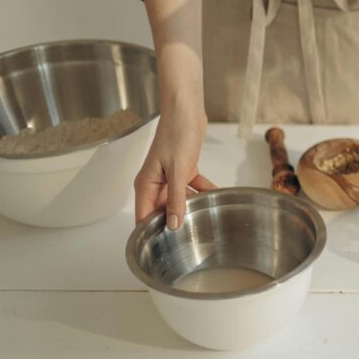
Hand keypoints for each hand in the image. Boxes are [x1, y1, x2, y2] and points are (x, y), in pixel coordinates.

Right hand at [136, 0, 216, 228]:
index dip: (151, 234)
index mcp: (146, 185)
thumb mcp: (179, 171)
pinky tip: (216, 197)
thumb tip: (173, 226)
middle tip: (191, 239)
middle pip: (161, 212)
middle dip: (174, 223)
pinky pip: (192, 187)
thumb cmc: (177, 134)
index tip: (163, 250)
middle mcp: (155, 183)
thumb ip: (177, 200)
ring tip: (206, 220)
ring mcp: (170, 176)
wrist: (187, 108)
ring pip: (179, 200)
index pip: (143, 218)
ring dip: (192, 207)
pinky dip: (203, 192)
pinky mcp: (184, 168)